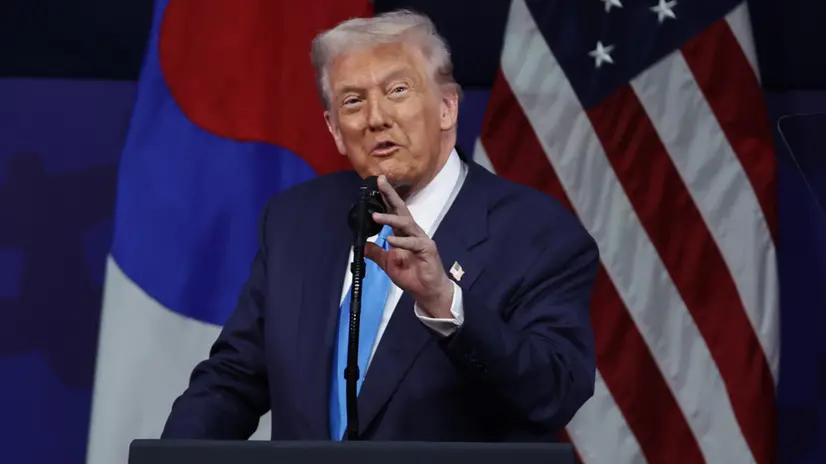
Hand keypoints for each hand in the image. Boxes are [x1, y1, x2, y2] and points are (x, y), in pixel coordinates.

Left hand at [364, 175, 453, 317]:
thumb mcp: (388, 264)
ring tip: (375, 217)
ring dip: (390, 219)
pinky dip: (401, 242)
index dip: (385, 198)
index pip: (393, 211)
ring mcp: (421, 239)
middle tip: (380, 181)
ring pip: (406, 224)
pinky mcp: (427, 250)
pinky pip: (413, 243)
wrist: (428, 292)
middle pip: (401, 210)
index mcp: (403, 233)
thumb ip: (377, 254)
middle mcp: (413, 232)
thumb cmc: (412, 276)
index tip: (377, 183)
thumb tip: (363, 245)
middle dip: (390, 195)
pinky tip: (390, 241)